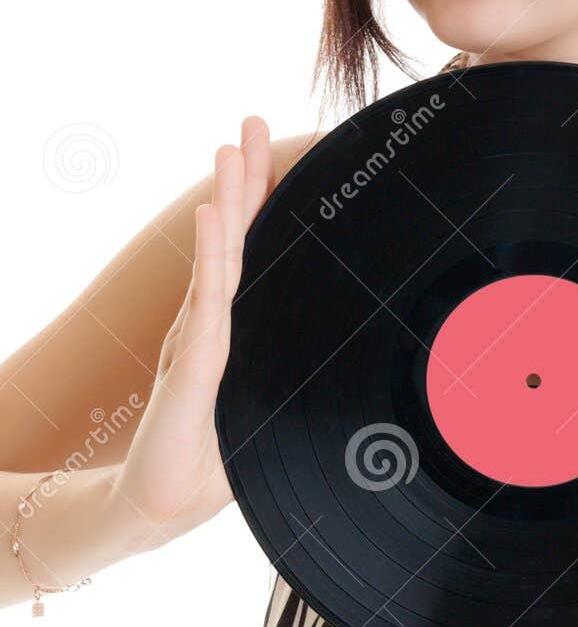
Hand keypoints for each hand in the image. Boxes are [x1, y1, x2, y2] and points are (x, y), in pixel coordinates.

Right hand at [112, 117, 274, 550]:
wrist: (162, 506)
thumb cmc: (216, 460)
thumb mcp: (271, 411)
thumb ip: (299, 385)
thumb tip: (367, 376)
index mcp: (234, 328)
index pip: (253, 254)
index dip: (264, 205)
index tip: (278, 156)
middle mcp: (213, 322)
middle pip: (233, 237)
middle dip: (244, 178)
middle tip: (250, 120)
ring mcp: (200, 339)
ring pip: (219, 257)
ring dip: (227, 200)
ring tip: (230, 147)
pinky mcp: (194, 367)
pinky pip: (205, 303)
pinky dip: (210, 256)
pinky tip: (212, 216)